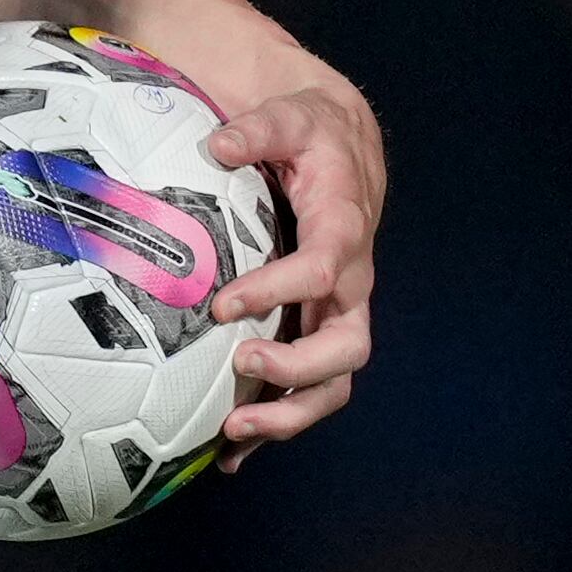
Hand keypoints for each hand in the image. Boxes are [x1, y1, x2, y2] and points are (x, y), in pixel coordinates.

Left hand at [206, 74, 382, 464]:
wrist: (339, 144)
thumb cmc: (310, 131)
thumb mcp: (289, 116)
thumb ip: (259, 128)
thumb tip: (221, 143)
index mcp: (345, 230)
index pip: (323, 271)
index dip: (278, 291)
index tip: (223, 305)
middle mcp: (350, 283)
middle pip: (346, 345)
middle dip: (297, 368)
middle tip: (241, 367)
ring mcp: (337, 312)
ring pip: (334, 381)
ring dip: (290, 413)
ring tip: (234, 430)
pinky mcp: (316, 327)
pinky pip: (309, 388)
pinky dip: (276, 423)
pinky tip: (232, 455)